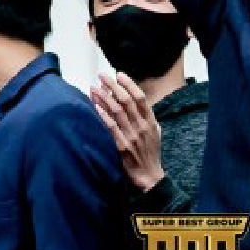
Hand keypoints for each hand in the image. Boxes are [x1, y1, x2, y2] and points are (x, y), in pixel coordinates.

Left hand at [90, 73, 164, 192]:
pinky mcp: (121, 146)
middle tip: (102, 75)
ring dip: (104, 97)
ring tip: (94, 87)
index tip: (119, 74)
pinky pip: (110, 128)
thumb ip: (147, 116)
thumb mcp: (155, 132)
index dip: (129, 83)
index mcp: (150, 121)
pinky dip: (103, 116)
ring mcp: (131, 136)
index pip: (140, 97)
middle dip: (113, 85)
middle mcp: (141, 127)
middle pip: (126, 100)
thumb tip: (135, 99)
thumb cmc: (150, 152)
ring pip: (116, 111)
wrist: (149, 176)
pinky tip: (95, 106)